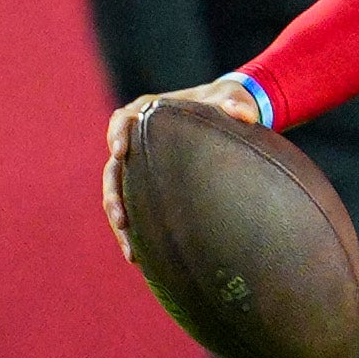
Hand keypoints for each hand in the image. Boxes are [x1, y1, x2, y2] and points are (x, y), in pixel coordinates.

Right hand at [101, 77, 264, 263]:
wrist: (228, 115)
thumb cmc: (228, 102)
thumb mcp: (234, 99)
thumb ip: (238, 103)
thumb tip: (245, 115)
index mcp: (147, 112)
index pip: (121, 121)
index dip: (116, 135)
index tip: (119, 151)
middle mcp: (136, 139)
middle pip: (113, 169)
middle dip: (114, 196)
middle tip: (122, 220)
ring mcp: (140, 164)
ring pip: (120, 196)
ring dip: (122, 225)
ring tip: (133, 254)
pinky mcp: (149, 184)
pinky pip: (138, 209)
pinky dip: (139, 232)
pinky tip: (147, 259)